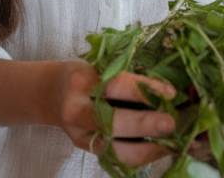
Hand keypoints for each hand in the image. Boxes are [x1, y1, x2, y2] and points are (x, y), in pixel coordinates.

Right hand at [44, 59, 177, 167]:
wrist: (51, 94)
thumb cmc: (83, 75)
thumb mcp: (99, 67)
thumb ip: (127, 79)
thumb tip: (169, 93)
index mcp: (81, 82)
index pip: (116, 86)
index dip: (145, 91)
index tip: (171, 93)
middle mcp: (77, 111)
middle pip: (112, 123)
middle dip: (145, 125)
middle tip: (171, 123)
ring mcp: (81, 136)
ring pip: (117, 151)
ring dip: (149, 149)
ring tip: (172, 142)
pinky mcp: (88, 150)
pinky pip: (118, 157)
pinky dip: (142, 155)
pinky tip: (160, 148)